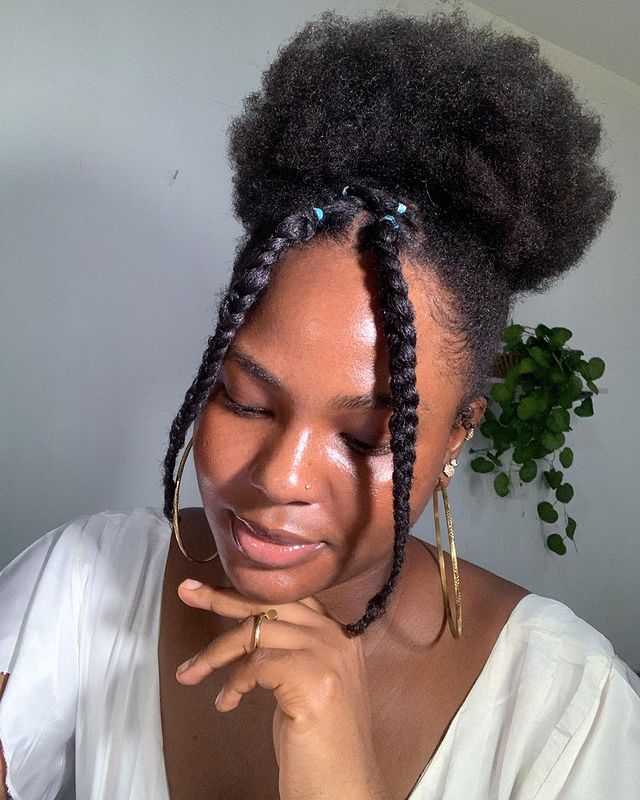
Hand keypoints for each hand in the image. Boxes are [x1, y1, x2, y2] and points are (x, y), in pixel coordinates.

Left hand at [175, 580, 391, 799]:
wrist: (345, 790)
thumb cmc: (322, 746)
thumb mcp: (308, 685)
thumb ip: (291, 651)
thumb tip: (250, 630)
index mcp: (340, 635)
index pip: (288, 597)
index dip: (247, 591)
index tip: (211, 588)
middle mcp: (337, 637)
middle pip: (269, 602)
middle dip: (221, 597)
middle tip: (188, 592)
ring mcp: (326, 655)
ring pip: (254, 632)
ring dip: (214, 653)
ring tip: (190, 673)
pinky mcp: (311, 678)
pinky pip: (255, 664)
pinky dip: (233, 683)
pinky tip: (227, 703)